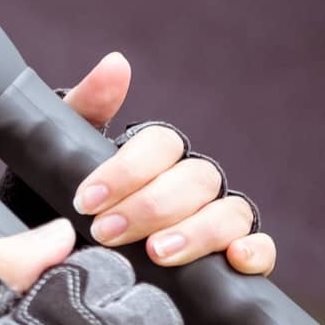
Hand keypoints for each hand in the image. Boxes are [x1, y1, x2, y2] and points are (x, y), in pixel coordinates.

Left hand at [61, 51, 275, 276]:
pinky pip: (260, 249)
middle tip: (105, 232)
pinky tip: (234, 260)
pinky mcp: (232, 258)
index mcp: (157, 156)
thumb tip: (115, 63)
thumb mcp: (64, 158)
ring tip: (156, 253)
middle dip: (150, 207)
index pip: (161, 146)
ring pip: (228, 213)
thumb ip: (87, 109)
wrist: (66, 261)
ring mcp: (217, 220)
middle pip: (195, 180)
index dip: (125, 171)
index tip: (85, 200)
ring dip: (196, 232)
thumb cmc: (69, 205)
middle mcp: (193, 184)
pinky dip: (255, 252)